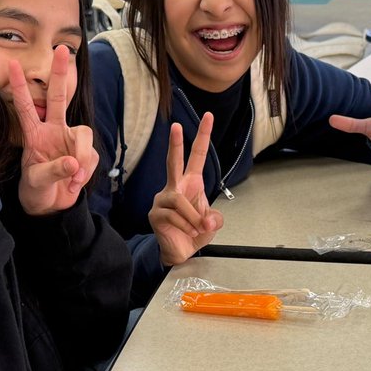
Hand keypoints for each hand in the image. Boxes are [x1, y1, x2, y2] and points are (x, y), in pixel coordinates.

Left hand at [11, 48, 98, 214]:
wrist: (52, 208)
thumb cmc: (37, 191)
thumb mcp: (37, 183)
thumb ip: (53, 171)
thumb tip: (73, 162)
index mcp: (35, 136)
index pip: (26, 107)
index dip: (19, 87)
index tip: (13, 65)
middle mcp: (53, 132)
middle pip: (60, 98)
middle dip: (60, 74)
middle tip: (61, 49)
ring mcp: (70, 141)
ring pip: (84, 134)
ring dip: (82, 157)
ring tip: (72, 179)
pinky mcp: (85, 154)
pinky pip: (92, 157)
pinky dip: (86, 172)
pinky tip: (75, 182)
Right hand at [148, 112, 223, 266]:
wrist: (181, 253)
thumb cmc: (194, 233)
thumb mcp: (211, 223)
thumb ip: (214, 218)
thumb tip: (208, 219)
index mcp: (190, 183)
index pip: (196, 156)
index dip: (202, 136)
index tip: (208, 117)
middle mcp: (174, 187)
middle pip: (173, 162)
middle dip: (175, 144)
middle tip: (175, 126)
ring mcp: (163, 199)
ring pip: (180, 201)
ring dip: (194, 218)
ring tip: (198, 229)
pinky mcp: (156, 213)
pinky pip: (175, 216)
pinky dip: (187, 226)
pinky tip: (189, 233)